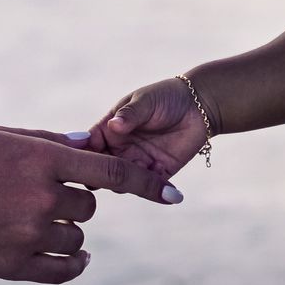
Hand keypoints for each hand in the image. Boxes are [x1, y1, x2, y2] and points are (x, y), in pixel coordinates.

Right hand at [0, 126, 178, 284]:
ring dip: (66, 230)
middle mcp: (39, 197)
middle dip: (75, 199)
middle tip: (42, 192)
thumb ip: (45, 141)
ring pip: (76, 238)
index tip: (173, 196)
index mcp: (39, 158)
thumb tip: (87, 144)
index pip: (110, 172)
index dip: (146, 184)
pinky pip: (61, 270)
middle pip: (89, 206)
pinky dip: (70, 264)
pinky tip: (71, 259)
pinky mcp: (11, 265)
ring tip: (31, 219)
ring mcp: (26, 234)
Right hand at [87, 76, 211, 177]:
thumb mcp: (145, 101)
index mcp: (109, 129)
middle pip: (101, 169)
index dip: (84, 154)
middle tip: (109, 175)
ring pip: (121, 183)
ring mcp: (137, 163)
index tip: (87, 159)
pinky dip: (149, 187)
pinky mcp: (158, 174)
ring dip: (124, 183)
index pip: (88, 145)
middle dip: (102, 175)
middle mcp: (119, 149)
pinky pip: (148, 187)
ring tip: (135, 175)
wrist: (199, 107)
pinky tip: (158, 174)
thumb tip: (114, 125)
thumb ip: (130, 113)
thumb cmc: (166, 97)